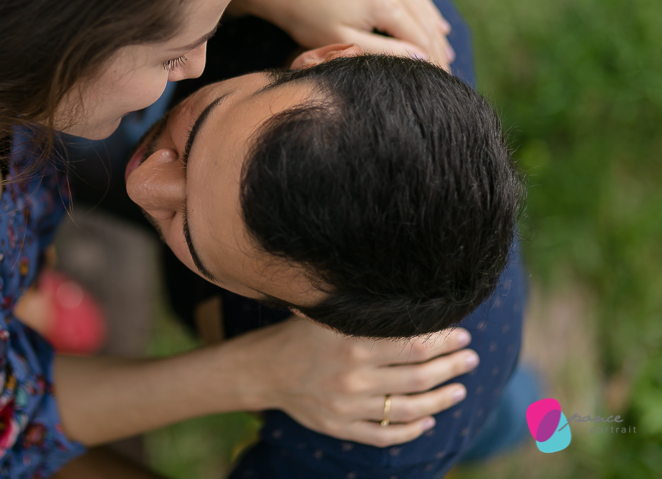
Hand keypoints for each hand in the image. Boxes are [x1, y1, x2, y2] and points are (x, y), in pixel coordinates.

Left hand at [231, 0, 453, 70]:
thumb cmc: (307, 18)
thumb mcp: (343, 42)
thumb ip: (384, 51)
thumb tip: (421, 58)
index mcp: (384, 3)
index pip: (420, 38)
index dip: (433, 62)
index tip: (443, 82)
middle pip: (425, 20)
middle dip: (438, 48)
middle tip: (449, 74)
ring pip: (421, 1)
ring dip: (434, 27)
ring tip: (445, 53)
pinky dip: (423, 5)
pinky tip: (433, 22)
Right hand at [246, 318, 476, 446]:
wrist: (262, 370)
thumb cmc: (297, 335)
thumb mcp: (328, 316)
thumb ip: (365, 313)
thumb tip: (408, 297)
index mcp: (352, 345)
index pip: (414, 346)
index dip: (444, 341)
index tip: (462, 335)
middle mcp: (354, 379)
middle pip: (418, 377)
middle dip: (452, 368)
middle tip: (471, 360)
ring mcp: (348, 408)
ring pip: (408, 410)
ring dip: (441, 400)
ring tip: (459, 390)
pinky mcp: (341, 428)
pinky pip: (384, 436)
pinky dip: (411, 431)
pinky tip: (428, 421)